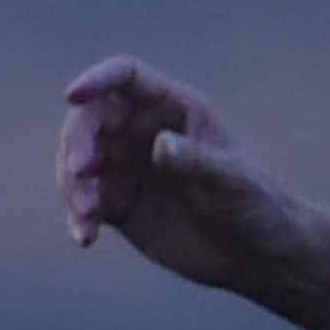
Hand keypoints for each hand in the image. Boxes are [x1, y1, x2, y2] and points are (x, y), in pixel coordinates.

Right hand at [55, 56, 296, 290]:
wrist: (257, 252)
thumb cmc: (255, 203)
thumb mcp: (230, 180)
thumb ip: (194, 160)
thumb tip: (159, 144)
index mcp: (177, 109)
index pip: (127, 77)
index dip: (98, 79)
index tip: (72, 95)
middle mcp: (146, 131)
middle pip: (91, 118)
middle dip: (78, 140)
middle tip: (82, 170)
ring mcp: (129, 167)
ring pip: (78, 161)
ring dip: (72, 184)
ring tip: (87, 214)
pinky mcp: (119, 204)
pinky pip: (84, 202)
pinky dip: (77, 216)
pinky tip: (85, 237)